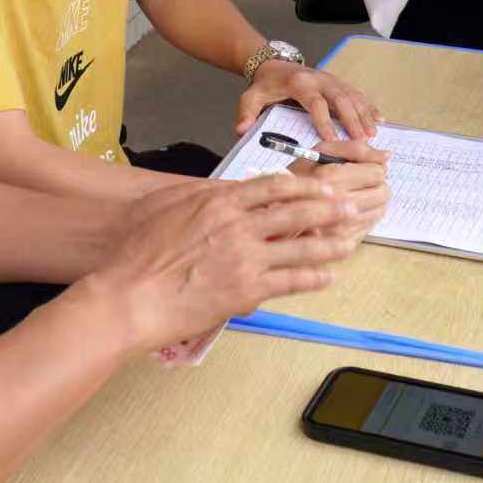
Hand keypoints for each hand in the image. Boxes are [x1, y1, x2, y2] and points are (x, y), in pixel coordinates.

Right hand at [91, 173, 356, 351]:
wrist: (133, 296)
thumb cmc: (140, 253)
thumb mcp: (167, 207)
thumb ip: (201, 195)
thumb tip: (225, 190)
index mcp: (221, 201)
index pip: (274, 186)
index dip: (305, 185)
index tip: (322, 187)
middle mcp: (240, 225)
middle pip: (297, 211)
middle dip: (329, 209)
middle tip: (349, 208)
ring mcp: (247, 258)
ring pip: (301, 247)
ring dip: (330, 244)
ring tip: (349, 242)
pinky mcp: (248, 290)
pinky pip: (291, 282)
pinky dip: (313, 279)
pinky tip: (326, 277)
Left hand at [237, 61, 379, 140]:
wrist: (274, 65)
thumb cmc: (265, 86)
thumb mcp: (251, 97)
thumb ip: (246, 113)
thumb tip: (242, 130)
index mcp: (299, 83)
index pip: (314, 102)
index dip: (323, 120)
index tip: (332, 140)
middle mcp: (319, 79)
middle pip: (340, 98)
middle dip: (352, 120)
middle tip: (361, 141)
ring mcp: (332, 80)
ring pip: (352, 95)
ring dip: (364, 114)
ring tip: (373, 135)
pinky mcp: (339, 82)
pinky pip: (358, 93)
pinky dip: (369, 106)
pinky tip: (380, 120)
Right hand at [287, 139, 390, 242]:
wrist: (274, 213)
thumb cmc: (298, 178)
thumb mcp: (320, 152)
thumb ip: (355, 149)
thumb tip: (387, 156)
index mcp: (331, 177)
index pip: (377, 173)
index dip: (372, 168)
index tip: (362, 170)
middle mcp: (338, 203)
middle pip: (383, 193)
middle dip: (377, 186)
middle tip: (361, 185)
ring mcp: (341, 227)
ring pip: (381, 210)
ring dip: (373, 202)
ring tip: (354, 198)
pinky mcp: (343, 242)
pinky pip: (371, 227)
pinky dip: (365, 218)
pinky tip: (349, 213)